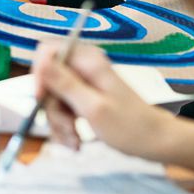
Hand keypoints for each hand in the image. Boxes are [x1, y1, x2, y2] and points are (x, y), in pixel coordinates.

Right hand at [34, 43, 173, 157]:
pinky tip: (75, 141)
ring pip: (52, 98)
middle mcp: (83, 67)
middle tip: (68, 128)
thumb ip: (65, 84)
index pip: (47, 51)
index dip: (39, 74)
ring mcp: (83, 84)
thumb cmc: (130, 126)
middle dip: (51, 108)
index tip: (42, 99)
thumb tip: (41, 60)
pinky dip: (65, 127)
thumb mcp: (93, 108)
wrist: (154, 142)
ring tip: (75, 140)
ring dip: (58, 123)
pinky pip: (62, 109)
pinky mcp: (83, 98)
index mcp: (88, 61)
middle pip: (47, 80)